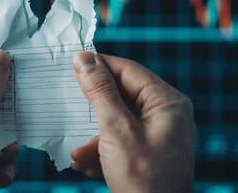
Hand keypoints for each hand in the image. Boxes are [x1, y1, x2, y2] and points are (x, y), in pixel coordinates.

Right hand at [71, 52, 195, 191]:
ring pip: (118, 119)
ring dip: (95, 135)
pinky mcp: (149, 149)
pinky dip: (103, 148)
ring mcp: (159, 133)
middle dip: (94, 110)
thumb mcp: (116, 130)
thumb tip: (85, 59)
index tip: (74, 63)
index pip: (128, 70)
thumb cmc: (142, 179)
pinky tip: (88, 163)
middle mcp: (166, 114)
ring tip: (78, 152)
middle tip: (70, 105)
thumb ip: (100, 91)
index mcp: (167, 103)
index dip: (99, 65)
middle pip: (122, 95)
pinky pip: (122, 137)